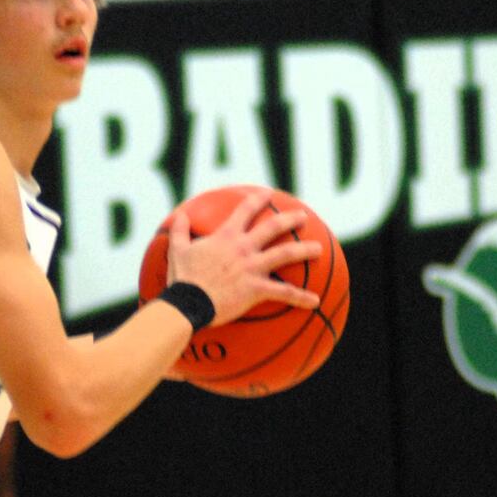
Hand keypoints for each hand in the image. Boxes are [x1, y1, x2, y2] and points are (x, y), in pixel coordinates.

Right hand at [164, 188, 321, 326]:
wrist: (187, 302)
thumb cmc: (182, 278)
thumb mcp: (177, 250)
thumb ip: (180, 231)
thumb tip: (180, 215)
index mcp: (226, 236)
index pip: (245, 211)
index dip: (258, 200)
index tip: (268, 194)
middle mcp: (243, 248)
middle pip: (273, 228)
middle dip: (290, 220)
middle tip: (304, 217)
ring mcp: (252, 267)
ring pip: (285, 255)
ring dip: (305, 251)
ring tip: (319, 250)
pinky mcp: (256, 288)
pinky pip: (284, 293)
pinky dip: (301, 297)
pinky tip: (315, 301)